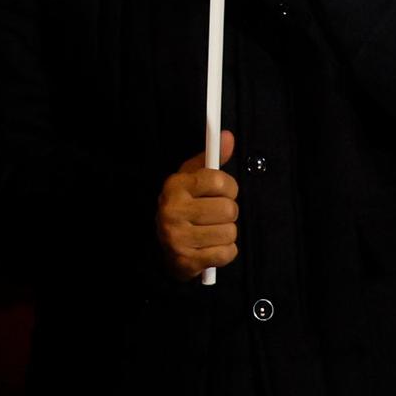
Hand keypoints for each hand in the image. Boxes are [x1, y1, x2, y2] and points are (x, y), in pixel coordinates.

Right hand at [158, 132, 238, 277]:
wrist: (165, 246)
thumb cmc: (184, 206)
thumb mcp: (192, 179)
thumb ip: (213, 159)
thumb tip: (228, 136)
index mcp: (175, 185)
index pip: (219, 181)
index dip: (228, 187)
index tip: (222, 191)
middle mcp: (173, 209)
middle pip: (229, 209)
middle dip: (228, 213)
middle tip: (215, 215)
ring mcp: (178, 237)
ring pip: (230, 233)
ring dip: (227, 234)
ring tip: (212, 231)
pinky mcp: (187, 260)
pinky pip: (227, 253)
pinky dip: (225, 252)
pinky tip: (211, 247)